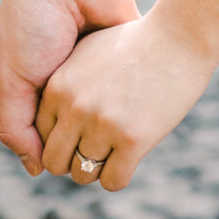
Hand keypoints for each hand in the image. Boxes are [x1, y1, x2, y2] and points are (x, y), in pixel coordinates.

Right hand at [0, 0, 138, 175]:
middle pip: (92, 128)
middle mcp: (77, 82)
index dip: (67, 153)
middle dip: (96, 141)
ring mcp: (105, 67)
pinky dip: (143, 97)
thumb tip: (37, 170)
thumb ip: (17, 125)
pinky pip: (142, 82)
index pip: (60, 137)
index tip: (76, 160)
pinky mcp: (130, 47)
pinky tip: (147, 111)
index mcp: (48, 89)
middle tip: (104, 150)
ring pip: (120, 111)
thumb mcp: (16, 79)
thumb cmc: (32, 25)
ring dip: (124, 123)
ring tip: (126, 134)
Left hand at [36, 13, 214, 189]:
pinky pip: (112, 180)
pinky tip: (132, 155)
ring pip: (82, 174)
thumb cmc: (137, 43)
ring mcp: (102, 124)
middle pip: (54, 162)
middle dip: (73, 160)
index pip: (40, 136)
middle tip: (96, 148)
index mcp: (58, 87)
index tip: (81, 134)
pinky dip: (120, 174)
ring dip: (97, 169)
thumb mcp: (89, 53)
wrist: (178, 37)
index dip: (61, 139)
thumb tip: (56, 114)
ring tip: (116, 150)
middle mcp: (74, 108)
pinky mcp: (132, 140)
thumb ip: (67, 83)